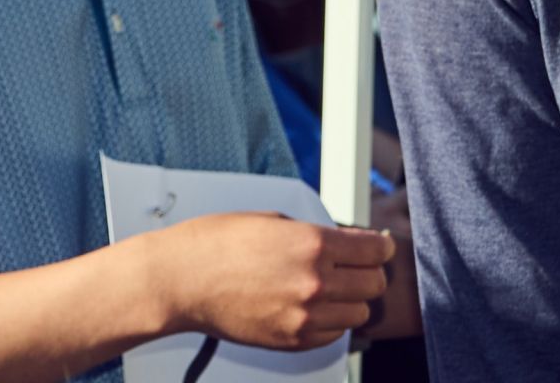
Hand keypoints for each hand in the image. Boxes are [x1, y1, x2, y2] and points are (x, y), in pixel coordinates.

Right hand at [146, 211, 393, 349]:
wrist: (179, 280)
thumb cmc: (213, 244)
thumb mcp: (268, 221)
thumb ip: (313, 233)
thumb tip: (345, 242)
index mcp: (311, 243)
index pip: (375, 250)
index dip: (380, 246)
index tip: (378, 246)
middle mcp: (316, 280)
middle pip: (374, 283)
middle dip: (367, 272)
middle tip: (351, 266)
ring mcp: (307, 314)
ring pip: (360, 312)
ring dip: (349, 300)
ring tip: (324, 289)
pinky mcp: (295, 339)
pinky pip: (335, 333)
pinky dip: (329, 321)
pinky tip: (306, 306)